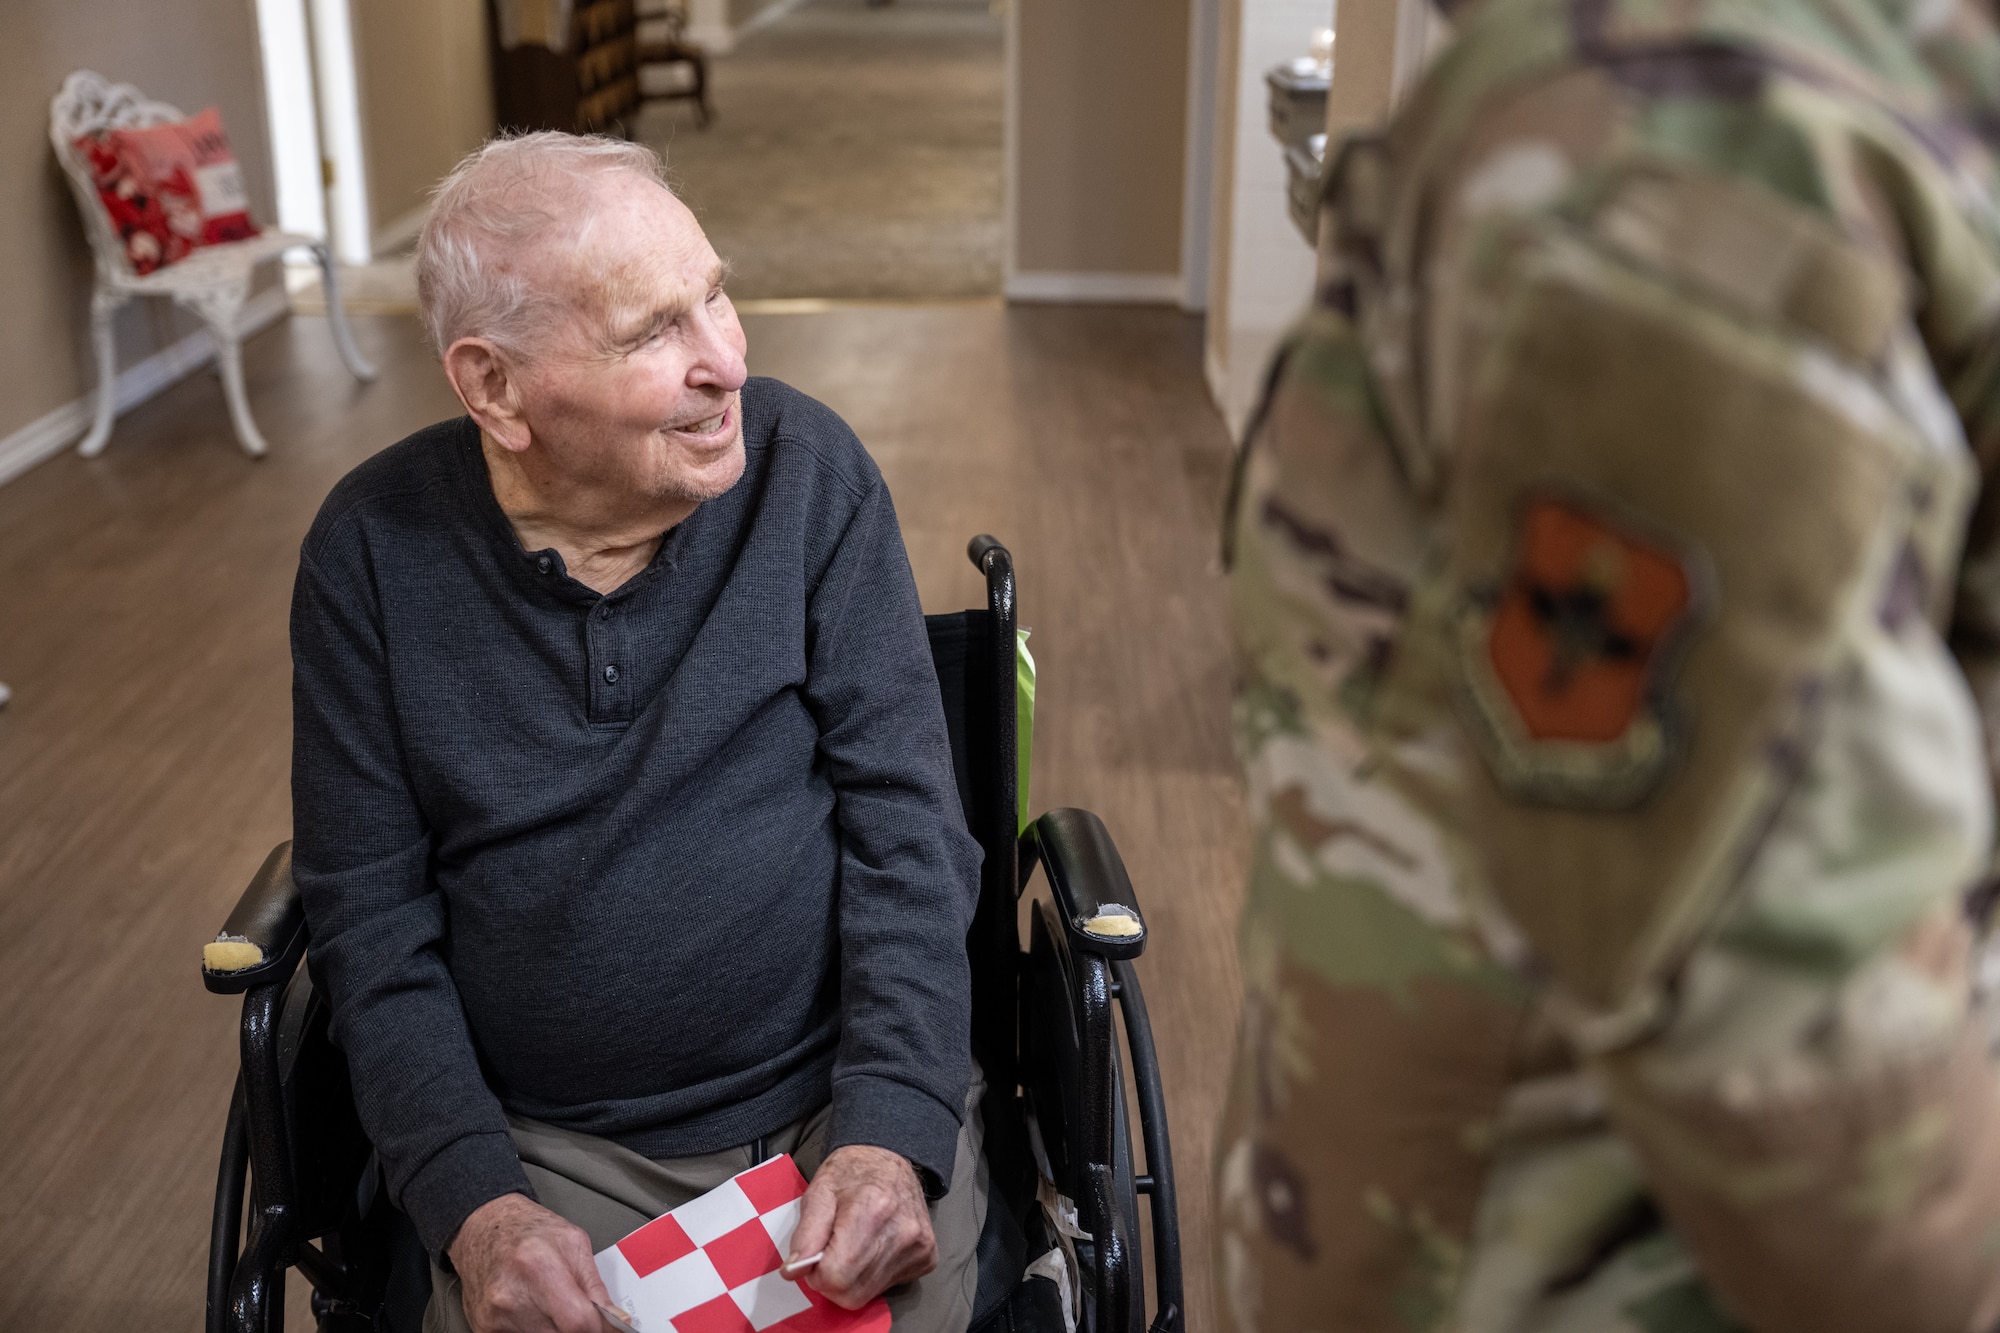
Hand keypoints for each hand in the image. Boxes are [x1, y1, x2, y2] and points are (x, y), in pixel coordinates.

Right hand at [448, 1192, 615, 1332]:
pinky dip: (536, 1327)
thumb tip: (617, 1321)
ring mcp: (494, 1316)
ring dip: (555, 1327)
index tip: (607, 1327)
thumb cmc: (529, 1229)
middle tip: (576, 1307)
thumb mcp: (575, 1244)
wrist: (486, 1227)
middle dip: (576, 1326)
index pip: (578, 1323)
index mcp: (539, 1267)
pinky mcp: (484, 1327)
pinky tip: (533, 1307)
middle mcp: (511, 1296)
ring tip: (552, 1302)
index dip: (599, 1329)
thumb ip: (596, 1287)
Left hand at [787, 1145, 936, 1307]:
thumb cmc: (851, 1172)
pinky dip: (872, 1276)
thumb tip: (794, 1272)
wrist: (891, 1158)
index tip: (815, 1255)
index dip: (816, 1273)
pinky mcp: (928, 1257)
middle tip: (831, 1252)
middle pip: (852, 1294)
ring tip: (852, 1247)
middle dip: (832, 1280)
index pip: (835, 1276)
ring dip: (852, 1280)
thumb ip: (805, 1234)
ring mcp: (919, 1248)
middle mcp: (902, 1233)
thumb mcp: (818, 1191)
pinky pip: (888, 1286)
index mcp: (871, 1211)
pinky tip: (873, 1248)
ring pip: (869, 1295)